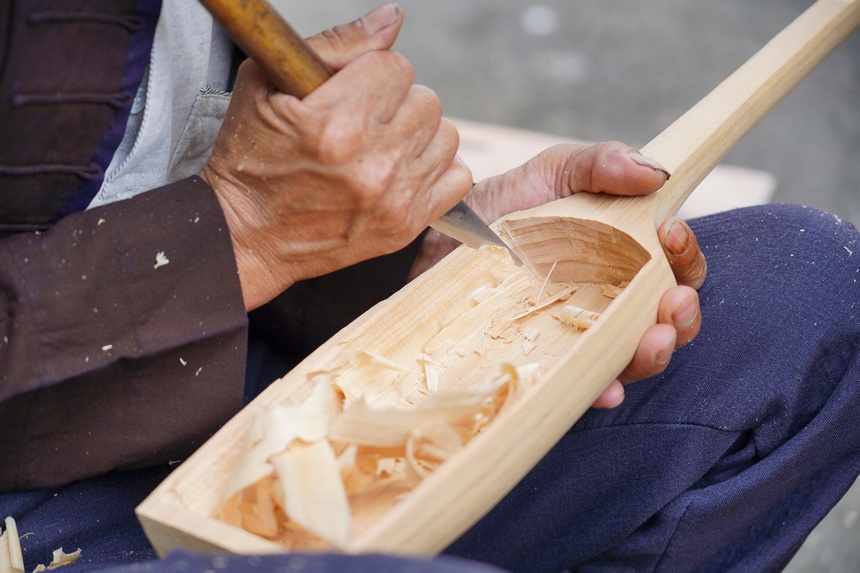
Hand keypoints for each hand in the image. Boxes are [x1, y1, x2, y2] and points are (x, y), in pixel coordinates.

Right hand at [201, 4, 471, 310]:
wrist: (247, 236)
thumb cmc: (251, 159)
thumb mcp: (267, 86)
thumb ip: (337, 44)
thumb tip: (393, 17)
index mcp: (335, 124)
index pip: (396, 67)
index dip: (373, 74)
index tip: (351, 93)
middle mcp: (371, 163)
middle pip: (426, 100)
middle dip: (396, 103)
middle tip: (364, 122)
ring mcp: (393, 200)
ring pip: (446, 136)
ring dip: (418, 135)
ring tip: (382, 147)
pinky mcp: (405, 226)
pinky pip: (457, 179)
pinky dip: (436, 170)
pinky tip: (403, 171)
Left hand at [414, 142, 706, 407]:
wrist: (441, 237)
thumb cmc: (506, 204)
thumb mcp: (555, 171)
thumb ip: (602, 164)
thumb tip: (655, 172)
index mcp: (624, 257)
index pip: (675, 267)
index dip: (686, 257)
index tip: (671, 233)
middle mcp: (609, 301)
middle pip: (664, 320)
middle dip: (680, 317)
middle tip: (674, 304)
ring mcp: (576, 335)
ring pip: (630, 357)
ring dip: (651, 356)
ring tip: (651, 343)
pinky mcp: (544, 360)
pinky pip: (577, 383)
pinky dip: (595, 389)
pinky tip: (603, 389)